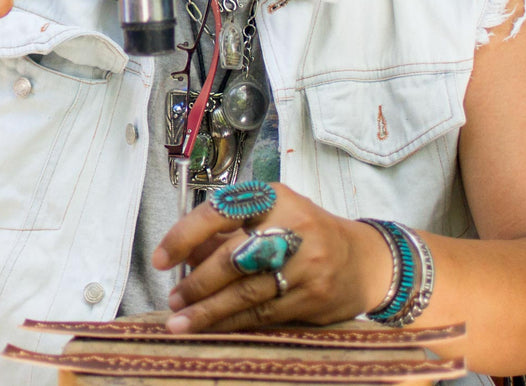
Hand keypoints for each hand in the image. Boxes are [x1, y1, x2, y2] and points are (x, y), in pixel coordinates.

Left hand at [151, 181, 389, 332]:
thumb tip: (182, 254)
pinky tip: (212, 329)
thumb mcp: (269, 215)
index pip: (220, 212)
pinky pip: (264, 313)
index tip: (160, 258)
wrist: (365, 260)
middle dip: (197, 283)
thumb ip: (226, 231)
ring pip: (247, 291)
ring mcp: (307, 263)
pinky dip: (233, 323)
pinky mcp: (314, 296)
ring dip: (208, 310)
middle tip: (172, 298)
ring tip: (180, 322)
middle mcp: (292, 226)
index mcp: (273, 197)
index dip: (185, 235)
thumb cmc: (304, 232)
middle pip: (233, 257)